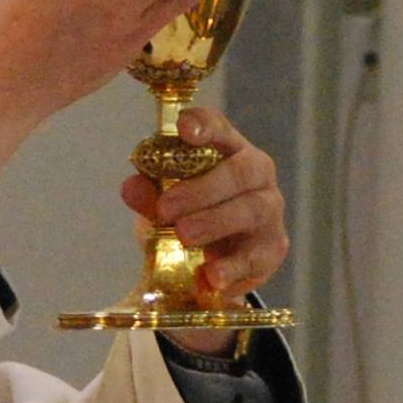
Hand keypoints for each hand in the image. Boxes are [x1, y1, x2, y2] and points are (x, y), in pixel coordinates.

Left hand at [124, 108, 286, 352]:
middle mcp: (256, 175)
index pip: (219, 129)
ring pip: (251, 210)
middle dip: (202, 188)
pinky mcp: (271, 248)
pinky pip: (254, 257)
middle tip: (166, 208)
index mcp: (228, 151)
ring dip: (214, 222)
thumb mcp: (163, 205)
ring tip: (183, 236)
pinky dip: (230, 268)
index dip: (203, 125)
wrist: (211, 264)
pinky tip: (209, 277)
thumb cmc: (189, 217)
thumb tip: (130, 186)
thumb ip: (149, 195)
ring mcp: (269, 211)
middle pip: (240, 171)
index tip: (183, 128)